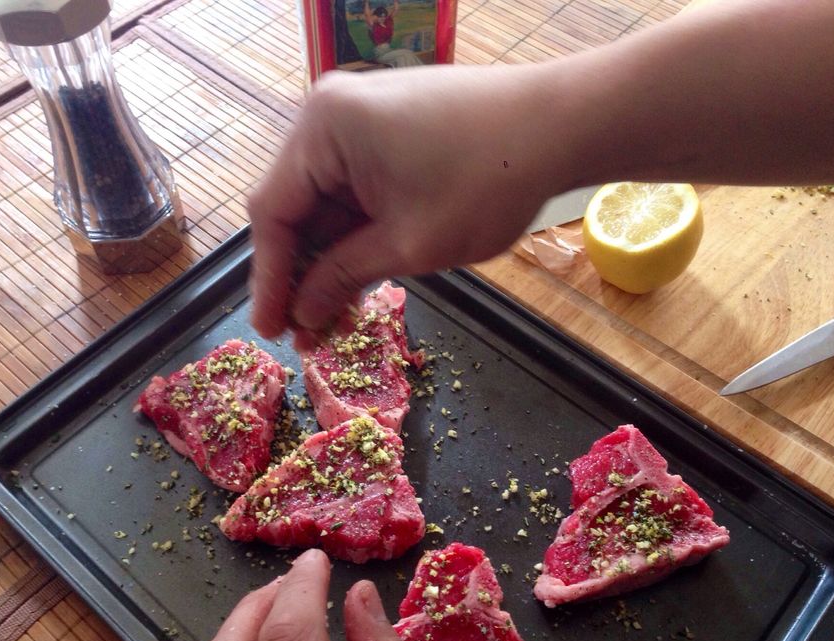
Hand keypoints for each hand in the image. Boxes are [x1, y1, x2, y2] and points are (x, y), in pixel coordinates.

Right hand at [247, 63, 576, 345]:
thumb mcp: (408, 245)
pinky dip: (356, 234)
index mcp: (323, 128)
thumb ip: (343, 278)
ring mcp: (361, 118)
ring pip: (328, 202)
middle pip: (296, 206)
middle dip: (302, 273)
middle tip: (304, 333)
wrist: (563, 127)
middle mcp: (331, 114)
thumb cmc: (487, 182)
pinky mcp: (390, 131)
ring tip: (332, 318)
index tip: (270, 331)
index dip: (269, 280)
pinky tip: (359, 279)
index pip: (274, 212)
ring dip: (331, 258)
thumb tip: (302, 315)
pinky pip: (356, 189)